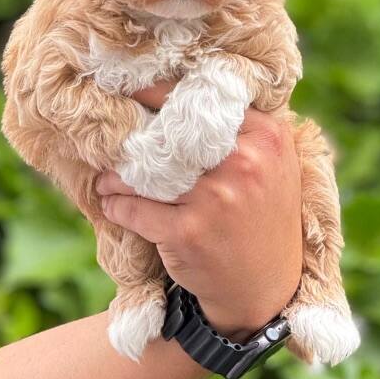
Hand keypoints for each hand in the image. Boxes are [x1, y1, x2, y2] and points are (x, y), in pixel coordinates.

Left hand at [96, 83, 302, 340]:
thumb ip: (244, 130)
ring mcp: (215, 198)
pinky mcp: (188, 232)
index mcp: (266, 137)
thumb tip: (187, 90)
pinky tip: (111, 203)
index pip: (200, 101)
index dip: (157, 94)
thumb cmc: (263, 219)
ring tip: (106, 178)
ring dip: (116, 177)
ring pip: (144, 173)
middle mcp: (243, 163)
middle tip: (111, 139)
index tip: (130, 92)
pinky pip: (134, 209)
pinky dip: (116, 206)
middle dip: (133, 139)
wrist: (267, 288)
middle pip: (167, 135)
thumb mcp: (274, 166)